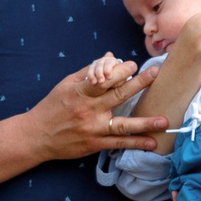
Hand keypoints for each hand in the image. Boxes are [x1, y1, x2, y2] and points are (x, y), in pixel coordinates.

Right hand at [30, 59, 170, 156]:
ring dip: (144, 122)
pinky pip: (118, 144)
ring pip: (122, 124)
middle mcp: (88, 110)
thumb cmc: (52, 107)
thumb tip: (111, 56)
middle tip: (157, 73)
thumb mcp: (67, 85)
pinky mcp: (94, 144)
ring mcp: (92, 129)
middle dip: (139, 84)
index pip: (104, 79)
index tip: (135, 65)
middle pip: (117, 95)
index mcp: (81, 92)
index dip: (120, 71)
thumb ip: (90, 71)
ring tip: (164, 121)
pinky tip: (152, 142)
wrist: (36, 136)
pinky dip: (135, 144)